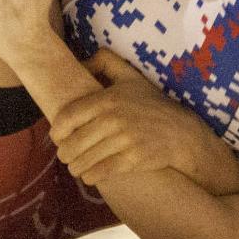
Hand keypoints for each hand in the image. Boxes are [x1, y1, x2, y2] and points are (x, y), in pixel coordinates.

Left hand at [51, 51, 238, 189]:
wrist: (181, 133)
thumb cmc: (152, 105)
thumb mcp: (131, 76)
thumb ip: (105, 61)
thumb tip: (81, 63)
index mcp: (109, 98)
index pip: (68, 116)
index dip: (57, 130)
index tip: (57, 137)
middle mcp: (114, 119)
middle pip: (72, 142)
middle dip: (64, 153)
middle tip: (66, 155)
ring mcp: (124, 140)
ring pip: (83, 160)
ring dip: (75, 167)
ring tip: (76, 166)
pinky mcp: (132, 160)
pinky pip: (99, 172)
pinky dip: (89, 176)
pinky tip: (89, 175)